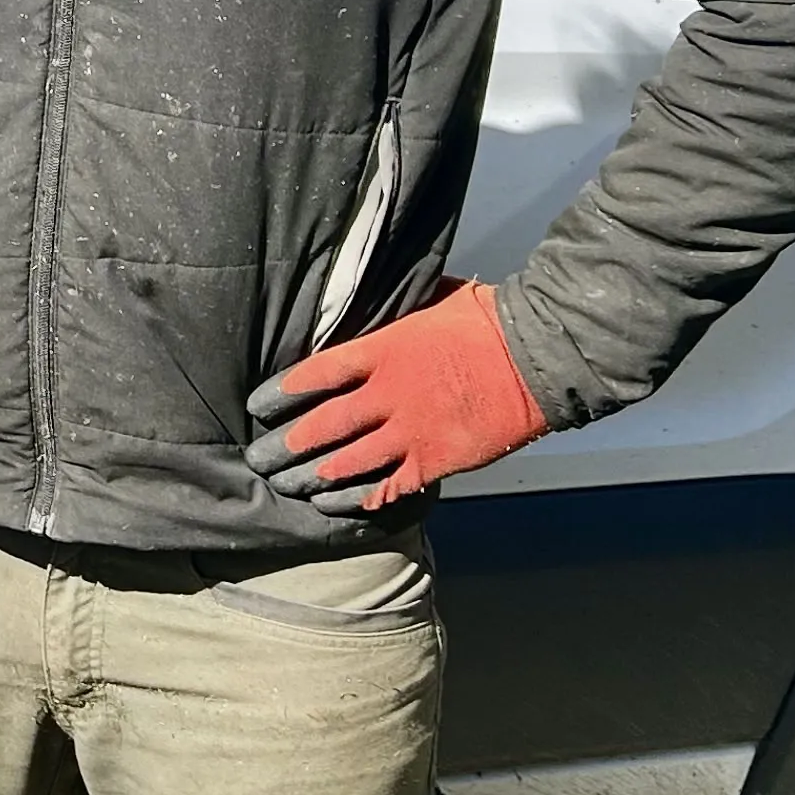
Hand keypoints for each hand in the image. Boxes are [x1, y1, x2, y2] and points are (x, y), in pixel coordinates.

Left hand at [245, 280, 547, 514]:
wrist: (536, 358)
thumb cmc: (484, 320)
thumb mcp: (427, 297)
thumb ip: (391, 304)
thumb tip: (366, 292)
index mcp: (381, 350)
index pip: (315, 375)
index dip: (281, 394)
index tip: (258, 406)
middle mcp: (388, 395)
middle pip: (323, 425)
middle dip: (286, 446)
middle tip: (259, 458)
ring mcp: (412, 432)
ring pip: (349, 462)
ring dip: (313, 475)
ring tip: (287, 484)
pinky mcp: (437, 461)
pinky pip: (388, 486)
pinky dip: (358, 497)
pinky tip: (334, 503)